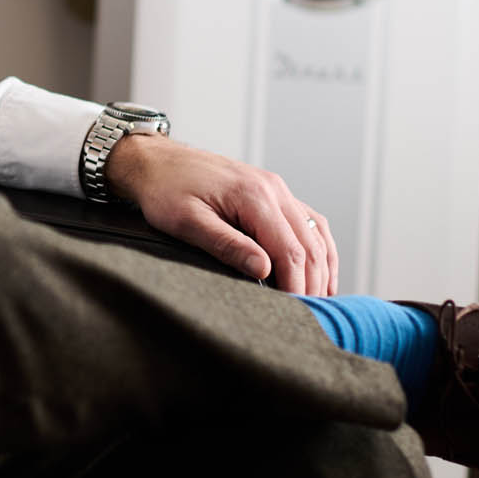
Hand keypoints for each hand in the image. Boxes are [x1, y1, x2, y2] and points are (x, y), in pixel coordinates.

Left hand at [103, 133, 337, 294]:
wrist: (156, 161)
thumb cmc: (165, 189)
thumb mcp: (187, 221)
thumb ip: (226, 245)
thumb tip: (264, 269)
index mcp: (254, 195)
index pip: (290, 251)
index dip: (297, 286)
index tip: (297, 314)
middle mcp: (274, 189)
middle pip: (310, 245)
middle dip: (314, 283)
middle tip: (311, 317)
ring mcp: (277, 189)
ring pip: (316, 233)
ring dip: (322, 268)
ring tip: (320, 301)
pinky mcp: (273, 193)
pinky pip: (309, 222)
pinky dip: (319, 248)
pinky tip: (319, 270)